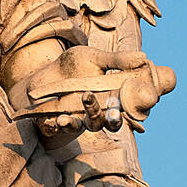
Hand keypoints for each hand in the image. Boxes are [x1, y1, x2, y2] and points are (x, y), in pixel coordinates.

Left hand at [10, 46, 175, 138]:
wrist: (39, 79)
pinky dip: (61, 124)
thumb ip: (116, 60)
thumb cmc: (71, 68)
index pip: (132, 108)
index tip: (147, 97)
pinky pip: (60, 128)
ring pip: (89, 124)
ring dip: (89, 114)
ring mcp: (78, 121)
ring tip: (85, 98)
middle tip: (115, 113)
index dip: (141, 105)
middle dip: (115, 119)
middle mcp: (99, 114)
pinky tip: (59, 119)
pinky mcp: (57, 124)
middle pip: (112, 123)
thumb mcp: (93, 57)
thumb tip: (144, 58)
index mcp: (112, 99)